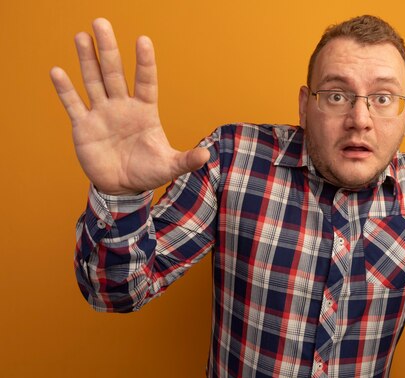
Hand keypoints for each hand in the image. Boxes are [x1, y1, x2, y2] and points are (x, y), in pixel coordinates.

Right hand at [50, 18, 209, 194]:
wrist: (122, 187)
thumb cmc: (148, 172)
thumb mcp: (169, 167)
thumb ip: (185, 160)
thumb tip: (206, 155)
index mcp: (145, 111)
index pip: (146, 82)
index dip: (144, 63)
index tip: (143, 40)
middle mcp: (122, 107)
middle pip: (114, 73)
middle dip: (109, 49)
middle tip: (101, 22)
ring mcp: (102, 114)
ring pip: (93, 81)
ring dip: (87, 60)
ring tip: (82, 36)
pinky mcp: (84, 126)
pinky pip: (73, 104)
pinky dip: (65, 90)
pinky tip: (57, 71)